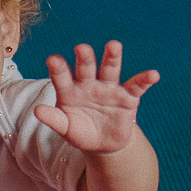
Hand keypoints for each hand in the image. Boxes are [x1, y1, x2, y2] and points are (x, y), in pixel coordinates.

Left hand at [35, 40, 159, 154]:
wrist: (103, 144)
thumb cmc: (80, 132)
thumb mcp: (66, 128)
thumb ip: (53, 119)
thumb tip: (37, 111)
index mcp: (69, 90)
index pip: (62, 76)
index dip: (58, 68)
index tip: (52, 59)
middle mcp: (89, 83)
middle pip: (86, 67)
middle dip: (85, 57)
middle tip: (81, 48)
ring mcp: (108, 88)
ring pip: (110, 69)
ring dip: (112, 57)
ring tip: (113, 45)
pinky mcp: (127, 96)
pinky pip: (137, 85)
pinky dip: (145, 79)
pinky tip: (153, 75)